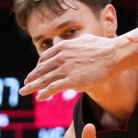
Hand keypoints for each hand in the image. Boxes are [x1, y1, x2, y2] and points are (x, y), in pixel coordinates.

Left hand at [20, 34, 135, 99]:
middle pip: (41, 69)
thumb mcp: (86, 39)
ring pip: (43, 80)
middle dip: (31, 77)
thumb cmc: (104, 47)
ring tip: (24, 92)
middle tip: (25, 83)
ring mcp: (65, 69)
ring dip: (32, 87)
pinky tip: (39, 98)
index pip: (45, 58)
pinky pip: (53, 88)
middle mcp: (61, 57)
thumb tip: (78, 41)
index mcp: (63, 47)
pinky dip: (44, 93)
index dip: (39, 66)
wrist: (113, 55)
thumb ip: (78, 42)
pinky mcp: (71, 81)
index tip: (36, 72)